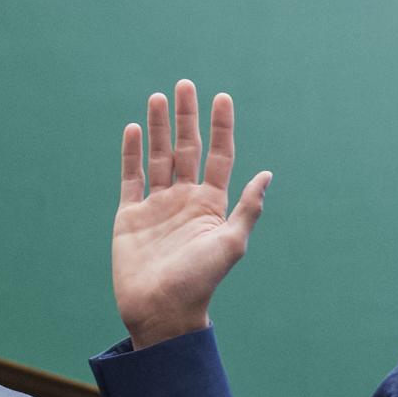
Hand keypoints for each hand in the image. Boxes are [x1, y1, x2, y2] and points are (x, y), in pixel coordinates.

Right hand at [112, 79, 271, 348]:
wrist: (162, 311)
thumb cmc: (200, 282)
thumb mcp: (231, 244)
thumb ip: (247, 208)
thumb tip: (267, 174)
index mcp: (212, 205)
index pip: (219, 156)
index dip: (221, 127)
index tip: (222, 97)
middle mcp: (185, 200)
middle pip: (187, 149)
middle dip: (187, 117)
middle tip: (185, 84)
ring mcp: (157, 206)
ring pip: (159, 158)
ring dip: (159, 128)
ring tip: (158, 97)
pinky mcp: (130, 216)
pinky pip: (131, 178)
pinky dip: (132, 154)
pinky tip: (134, 130)